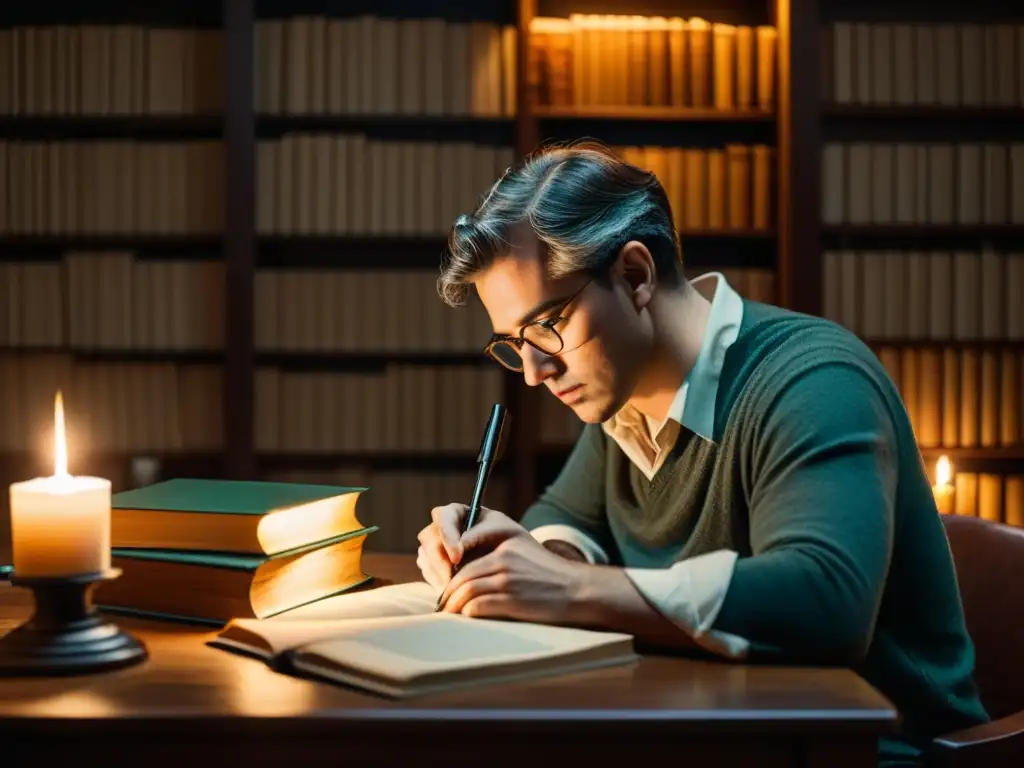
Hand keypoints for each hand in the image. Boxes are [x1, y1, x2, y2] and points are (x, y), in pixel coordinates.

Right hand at [415, 503, 525, 590]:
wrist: (511, 558)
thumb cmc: (507, 537)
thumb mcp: (499, 530)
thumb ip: (478, 535)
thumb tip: (458, 551)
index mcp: (455, 512)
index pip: (442, 518)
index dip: (447, 538)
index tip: (457, 558)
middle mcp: (440, 528)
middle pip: (429, 540)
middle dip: (441, 562)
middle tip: (455, 580)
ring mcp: (433, 546)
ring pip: (428, 559)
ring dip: (442, 575)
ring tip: (460, 588)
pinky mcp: (432, 565)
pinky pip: (430, 574)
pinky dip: (441, 583)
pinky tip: (456, 588)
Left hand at [436, 530, 585, 623]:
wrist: (579, 590)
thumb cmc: (551, 577)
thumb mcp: (524, 555)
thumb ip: (499, 560)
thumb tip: (470, 576)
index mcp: (506, 547)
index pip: (468, 560)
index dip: (451, 576)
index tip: (446, 589)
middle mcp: (505, 559)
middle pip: (463, 577)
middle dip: (448, 594)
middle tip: (442, 606)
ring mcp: (509, 579)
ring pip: (467, 592)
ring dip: (454, 607)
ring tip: (450, 616)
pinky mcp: (513, 599)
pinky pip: (478, 606)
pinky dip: (468, 614)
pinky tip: (467, 619)